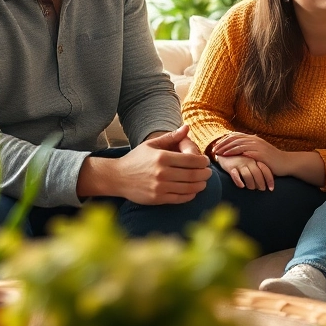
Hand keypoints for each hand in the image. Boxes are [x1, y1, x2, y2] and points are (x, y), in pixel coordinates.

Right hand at [79, 125, 210, 204]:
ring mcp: (160, 187)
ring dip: (200, 185)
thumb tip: (187, 127)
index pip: (191, 160)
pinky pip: (179, 198)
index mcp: (162, 157)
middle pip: (192, 174)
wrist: (117, 177)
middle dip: (205, 174)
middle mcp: (162, 172)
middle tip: (209, 173)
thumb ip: (171, 137)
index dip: (203, 161)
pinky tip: (193, 191)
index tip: (206, 161)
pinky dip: (190, 195)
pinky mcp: (157, 198)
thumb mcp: (151, 144)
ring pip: (188, 188)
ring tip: (203, 182)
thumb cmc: (135, 159)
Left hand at [213, 133, 288, 174]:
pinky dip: (234, 152)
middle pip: (235, 139)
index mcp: (254, 139)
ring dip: (226, 148)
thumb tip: (240, 151)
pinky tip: (227, 156)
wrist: (286, 163)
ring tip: (218, 153)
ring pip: (238, 144)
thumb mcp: (260, 152)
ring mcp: (257, 146)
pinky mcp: (260, 153)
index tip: (216, 146)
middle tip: (213, 149)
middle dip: (223, 144)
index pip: (235, 136)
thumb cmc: (272, 160)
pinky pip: (244, 151)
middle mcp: (255, 140)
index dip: (225, 140)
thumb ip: (250, 149)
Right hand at [216, 153, 274, 190]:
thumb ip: (258, 169)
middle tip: (261, 190)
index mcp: (255, 160)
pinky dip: (239, 181)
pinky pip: (235, 175)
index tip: (271, 189)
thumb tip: (265, 183)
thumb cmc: (240, 160)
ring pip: (247, 175)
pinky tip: (241, 186)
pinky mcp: (230, 167)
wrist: (224, 152)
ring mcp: (239, 163)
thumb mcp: (251, 162)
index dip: (269, 180)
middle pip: (257, 173)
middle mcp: (248, 161)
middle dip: (261, 183)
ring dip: (251, 184)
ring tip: (251, 188)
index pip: (265, 170)